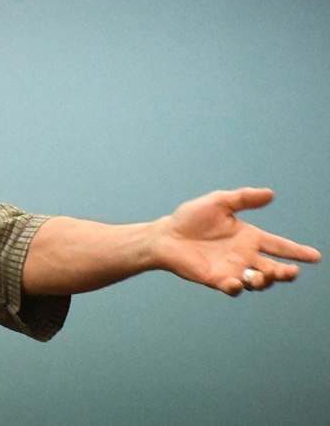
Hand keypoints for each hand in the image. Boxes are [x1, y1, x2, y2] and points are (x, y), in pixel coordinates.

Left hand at [151, 188, 320, 295]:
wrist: (166, 235)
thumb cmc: (191, 218)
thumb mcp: (218, 202)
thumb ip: (243, 198)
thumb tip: (270, 194)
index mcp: (249, 237)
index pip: (279, 245)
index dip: (297, 251)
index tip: (315, 256)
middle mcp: (244, 256)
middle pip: (274, 268)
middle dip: (286, 272)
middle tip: (290, 271)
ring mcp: (232, 269)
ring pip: (258, 281)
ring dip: (265, 280)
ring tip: (263, 274)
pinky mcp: (216, 279)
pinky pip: (232, 288)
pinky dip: (237, 287)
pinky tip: (235, 282)